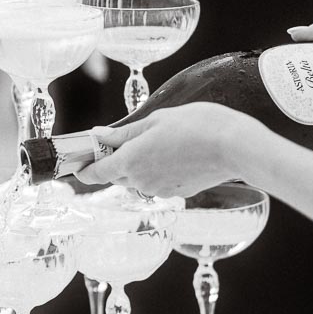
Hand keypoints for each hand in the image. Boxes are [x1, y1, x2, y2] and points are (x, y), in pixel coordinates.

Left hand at [75, 104, 258, 197]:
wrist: (234, 147)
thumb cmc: (196, 126)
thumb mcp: (155, 121)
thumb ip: (124, 133)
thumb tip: (98, 136)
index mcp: (130, 161)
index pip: (96, 173)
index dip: (84, 168)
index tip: (78, 162)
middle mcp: (142, 181)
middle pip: (116, 175)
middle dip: (114, 160)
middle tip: (123, 139)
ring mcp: (161, 190)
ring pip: (139, 178)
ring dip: (140, 164)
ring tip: (158, 140)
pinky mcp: (180, 192)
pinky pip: (159, 181)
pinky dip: (160, 169)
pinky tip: (176, 152)